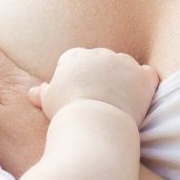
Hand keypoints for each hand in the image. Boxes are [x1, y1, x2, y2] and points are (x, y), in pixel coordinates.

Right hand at [30, 46, 158, 125]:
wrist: (94, 125)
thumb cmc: (66, 115)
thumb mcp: (49, 102)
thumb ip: (43, 92)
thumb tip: (33, 92)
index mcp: (75, 57)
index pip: (75, 59)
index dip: (75, 76)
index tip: (76, 93)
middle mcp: (100, 54)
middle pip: (101, 60)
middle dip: (100, 75)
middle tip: (98, 98)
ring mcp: (124, 63)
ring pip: (124, 65)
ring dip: (123, 78)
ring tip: (117, 101)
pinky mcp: (143, 77)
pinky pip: (147, 74)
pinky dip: (144, 83)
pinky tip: (138, 98)